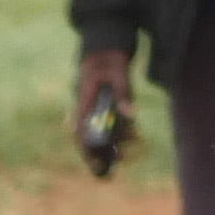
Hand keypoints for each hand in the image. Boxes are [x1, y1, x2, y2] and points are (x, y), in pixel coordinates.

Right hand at [72, 47, 136, 176]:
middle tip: (110, 171)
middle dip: (99, 155)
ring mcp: (95, 107)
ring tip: (127, 156)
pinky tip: (134, 138)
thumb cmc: (110, 56)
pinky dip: (121, 132)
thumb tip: (130, 115)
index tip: (95, 164)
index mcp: (84, 99)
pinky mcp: (105, 105)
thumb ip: (124, 93)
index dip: (86, 149)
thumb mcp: (119, 71)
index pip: (80, 130)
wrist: (106, 43)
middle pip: (88, 137)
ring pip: (100, 132)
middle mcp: (86, 107)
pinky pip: (110, 123)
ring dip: (113, 145)